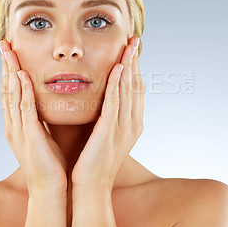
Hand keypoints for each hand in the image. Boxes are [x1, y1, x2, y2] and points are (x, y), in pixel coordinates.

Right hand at [0, 40, 67, 195]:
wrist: (49, 189)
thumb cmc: (50, 163)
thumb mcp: (44, 136)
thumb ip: (41, 119)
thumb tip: (47, 104)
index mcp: (17, 125)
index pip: (11, 93)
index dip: (10, 71)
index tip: (11, 52)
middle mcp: (13, 125)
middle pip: (6, 89)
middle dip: (5, 65)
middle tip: (3, 43)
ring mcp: (18, 130)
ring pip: (11, 95)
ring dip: (10, 71)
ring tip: (8, 51)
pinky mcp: (29, 136)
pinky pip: (24, 109)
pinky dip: (21, 91)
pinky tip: (21, 75)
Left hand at [71, 36, 144, 190]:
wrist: (91, 186)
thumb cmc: (92, 160)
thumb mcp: (103, 134)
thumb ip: (105, 116)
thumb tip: (99, 99)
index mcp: (131, 124)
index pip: (135, 91)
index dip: (135, 69)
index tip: (132, 51)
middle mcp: (132, 124)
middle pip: (136, 86)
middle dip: (136, 62)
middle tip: (135, 40)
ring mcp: (124, 128)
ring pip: (129, 91)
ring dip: (130, 66)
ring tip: (130, 46)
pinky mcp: (110, 131)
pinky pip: (116, 103)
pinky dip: (118, 84)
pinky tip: (118, 67)